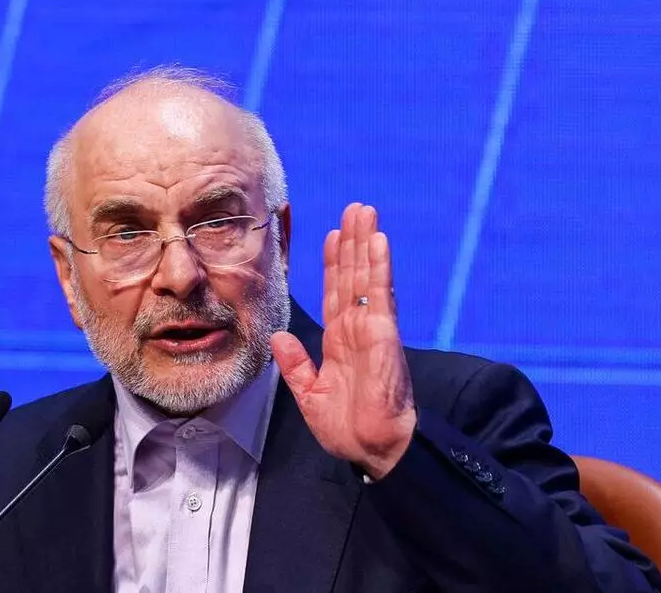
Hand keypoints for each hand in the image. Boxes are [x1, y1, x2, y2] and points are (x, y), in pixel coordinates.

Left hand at [271, 203, 415, 479]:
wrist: (372, 451)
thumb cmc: (348, 430)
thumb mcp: (310, 395)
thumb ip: (296, 364)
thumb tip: (277, 336)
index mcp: (341, 342)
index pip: (336, 293)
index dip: (333, 263)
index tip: (331, 236)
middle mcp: (358, 329)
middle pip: (353, 276)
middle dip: (352, 242)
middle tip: (355, 208)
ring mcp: (373, 329)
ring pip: (367, 277)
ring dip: (366, 243)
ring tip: (365, 212)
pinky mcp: (384, 335)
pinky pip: (380, 295)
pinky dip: (379, 267)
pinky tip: (378, 242)